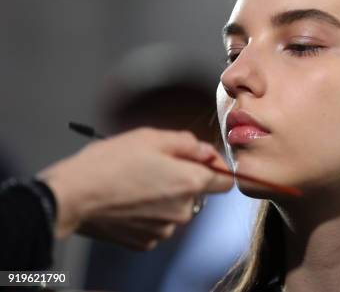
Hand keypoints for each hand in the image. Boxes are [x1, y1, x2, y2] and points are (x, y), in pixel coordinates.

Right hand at [38, 127, 232, 249]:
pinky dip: (148, 213)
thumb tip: (208, 152)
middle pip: (197, 193)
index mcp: (190, 183)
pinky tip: (128, 200)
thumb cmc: (110, 162)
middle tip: (155, 164)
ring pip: (176, 209)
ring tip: (136, 181)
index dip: (216, 168)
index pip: (226, 181)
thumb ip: (189, 144)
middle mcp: (183, 211)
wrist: (72, 195)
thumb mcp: (153, 137)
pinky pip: (157, 224)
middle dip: (183, 178)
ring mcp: (164, 230)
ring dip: (164, 196)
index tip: (201, 160)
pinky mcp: (144, 242)